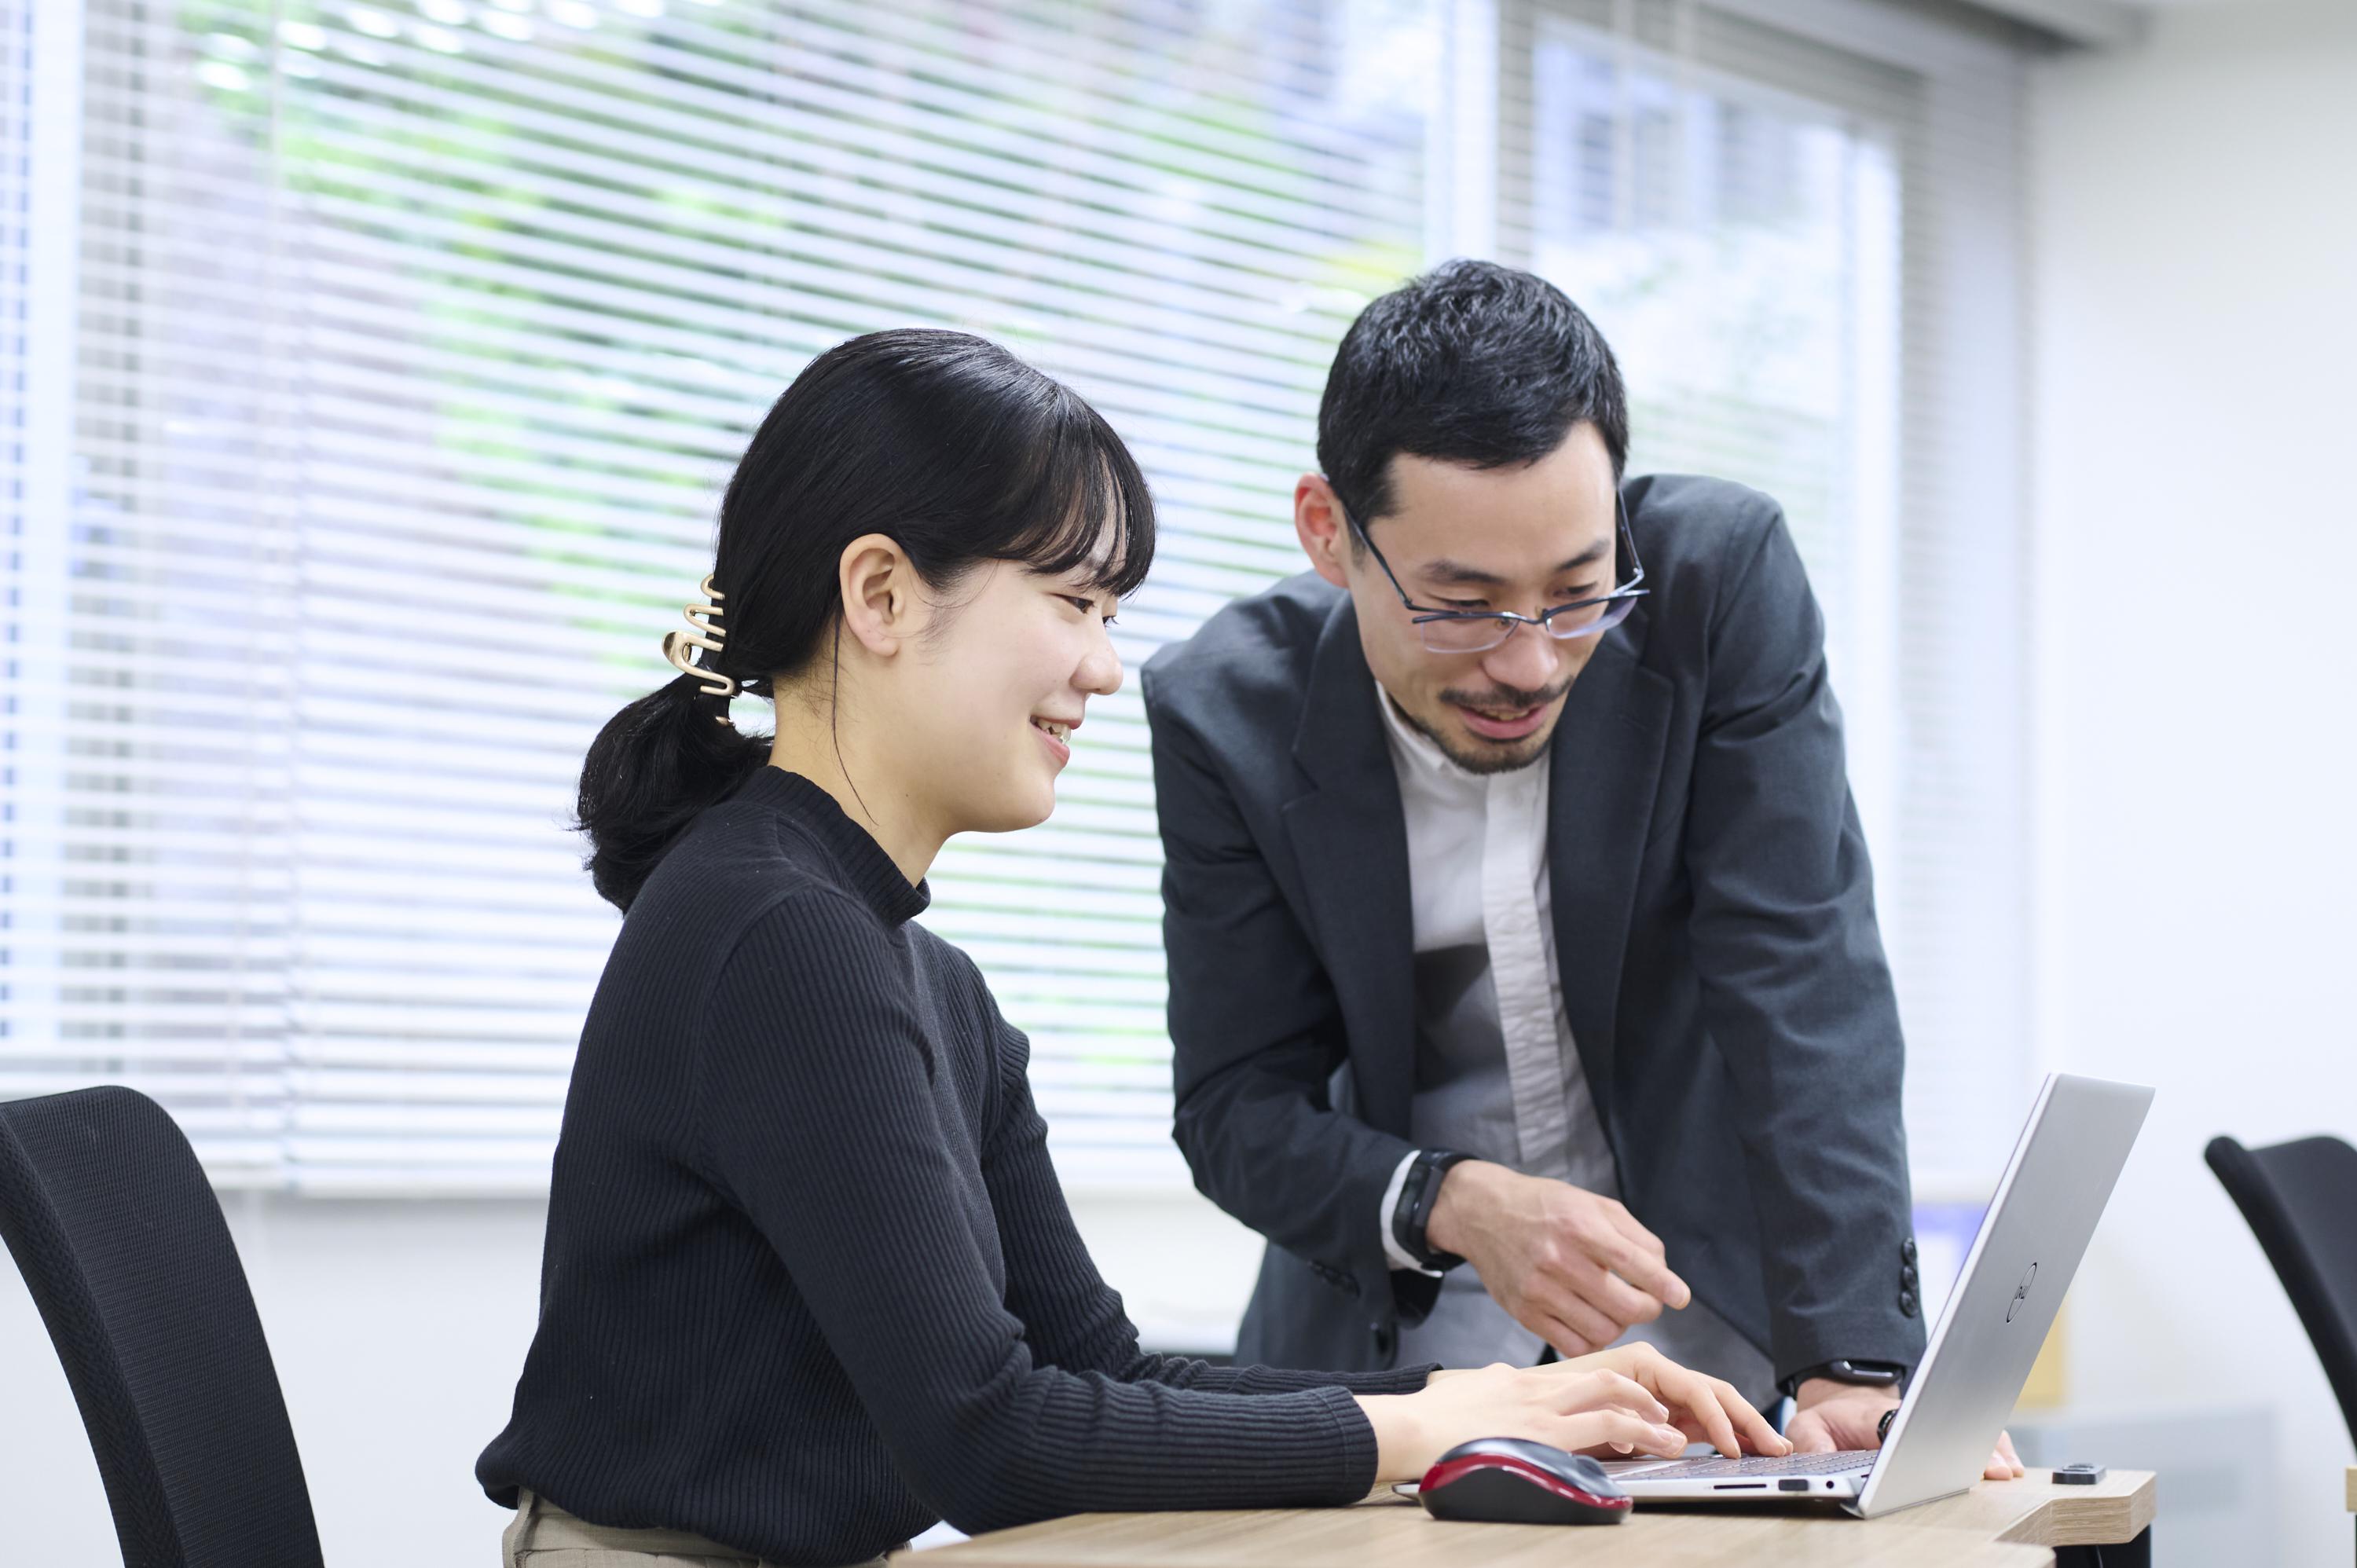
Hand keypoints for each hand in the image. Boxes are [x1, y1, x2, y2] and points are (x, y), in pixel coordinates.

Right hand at [1356, 1362, 1689, 1481]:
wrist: (1408, 1428)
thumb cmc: (1425, 1421)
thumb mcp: (1463, 1394)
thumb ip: (1488, 1389)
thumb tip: (1495, 1387)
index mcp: (1516, 1380)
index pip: (1575, 1377)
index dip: (1609, 1389)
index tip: (1628, 1403)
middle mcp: (1534, 1387)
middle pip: (1601, 1377)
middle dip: (1636, 1395)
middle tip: (1659, 1411)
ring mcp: (1541, 1407)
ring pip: (1612, 1397)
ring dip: (1649, 1416)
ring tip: (1673, 1432)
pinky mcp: (1545, 1431)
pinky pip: (1605, 1426)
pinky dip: (1639, 1433)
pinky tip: (1658, 1443)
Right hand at [1425, 1161, 1691, 1356]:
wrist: (1482, 1213)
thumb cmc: (1546, 1207)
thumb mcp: (1593, 1204)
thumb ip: (1634, 1236)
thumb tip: (1664, 1275)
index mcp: (1580, 1226)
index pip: (1636, 1265)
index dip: (1665, 1285)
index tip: (1680, 1296)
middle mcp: (1558, 1259)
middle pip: (1625, 1307)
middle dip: (1648, 1309)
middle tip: (1647, 1301)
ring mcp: (1538, 1290)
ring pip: (1603, 1331)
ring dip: (1621, 1325)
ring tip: (1616, 1309)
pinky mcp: (1524, 1313)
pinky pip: (1574, 1346)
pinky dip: (1593, 1339)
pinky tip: (1593, 1321)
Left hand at [1550, 1341, 1790, 1459]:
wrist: (1525, 1405)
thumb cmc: (1555, 1403)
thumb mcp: (1592, 1413)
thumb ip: (1635, 1424)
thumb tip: (1674, 1439)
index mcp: (1642, 1363)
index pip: (1695, 1387)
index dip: (1719, 1418)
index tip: (1734, 1447)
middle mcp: (1655, 1371)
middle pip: (1713, 1392)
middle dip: (1747, 1419)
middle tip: (1777, 1446)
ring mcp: (1660, 1390)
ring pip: (1712, 1404)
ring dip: (1742, 1425)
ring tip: (1771, 1447)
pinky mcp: (1660, 1409)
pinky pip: (1698, 1417)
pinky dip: (1723, 1431)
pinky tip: (1742, 1446)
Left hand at [1787, 1379, 2025, 1480]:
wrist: (1844, 1403)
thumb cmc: (1830, 1420)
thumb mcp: (1806, 1427)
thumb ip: (1811, 1443)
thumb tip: (1819, 1458)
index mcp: (1875, 1416)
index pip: (1899, 1422)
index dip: (1920, 1434)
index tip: (1938, 1448)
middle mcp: (1908, 1417)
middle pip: (1943, 1424)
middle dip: (1966, 1446)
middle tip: (1992, 1469)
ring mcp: (1929, 1421)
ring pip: (1964, 1427)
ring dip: (1987, 1447)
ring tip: (2006, 1470)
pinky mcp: (1942, 1430)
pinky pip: (1973, 1432)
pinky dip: (1994, 1447)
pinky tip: (2009, 1465)